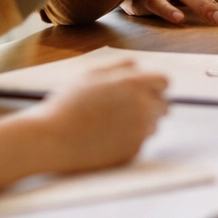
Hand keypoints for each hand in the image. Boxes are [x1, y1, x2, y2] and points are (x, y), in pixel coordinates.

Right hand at [22, 61, 170, 175]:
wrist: (53, 139)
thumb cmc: (68, 103)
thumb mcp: (90, 75)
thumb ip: (119, 67)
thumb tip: (138, 66)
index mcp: (134, 84)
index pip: (164, 81)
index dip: (153, 84)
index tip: (142, 89)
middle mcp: (143, 107)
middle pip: (164, 105)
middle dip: (151, 104)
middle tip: (127, 107)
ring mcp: (140, 131)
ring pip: (154, 124)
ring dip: (142, 122)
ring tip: (111, 122)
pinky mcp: (134, 151)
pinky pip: (141, 141)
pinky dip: (130, 139)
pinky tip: (107, 136)